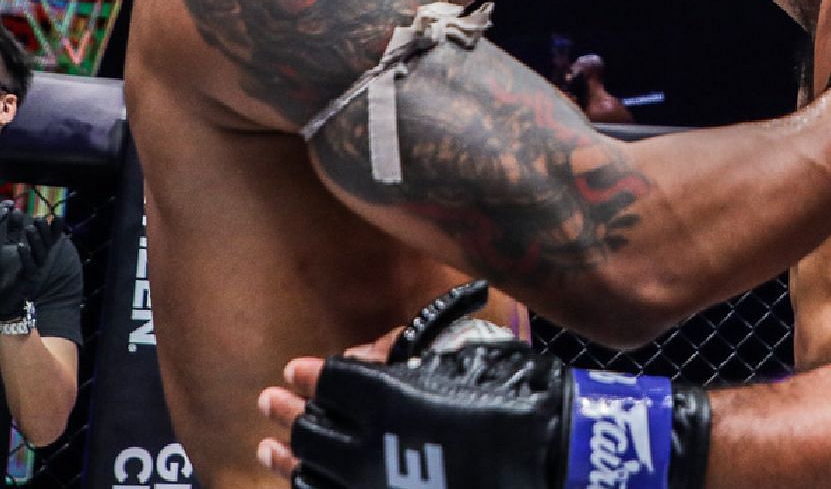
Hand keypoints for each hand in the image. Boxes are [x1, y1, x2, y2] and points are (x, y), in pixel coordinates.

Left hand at [0, 209, 54, 323]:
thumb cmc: (5, 271)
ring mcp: (34, 271)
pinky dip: (25, 256)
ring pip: (39, 255)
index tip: (57, 216)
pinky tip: (20, 246)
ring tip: (30, 228)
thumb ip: (13, 230)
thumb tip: (15, 210)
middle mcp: (39, 261)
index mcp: (37, 252)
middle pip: (46, 244)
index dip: (55, 228)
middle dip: (44, 232)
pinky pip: (28, 267)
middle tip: (39, 219)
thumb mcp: (8, 246)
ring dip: (36, 241)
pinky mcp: (26, 281)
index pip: (49, 238)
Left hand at [258, 330, 710, 488]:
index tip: (297, 370)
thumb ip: (407, 356)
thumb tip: (365, 357)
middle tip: (269, 402)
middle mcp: (371, 453)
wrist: (562, 462)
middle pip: (311, 432)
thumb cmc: (522, 397)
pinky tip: (310, 485)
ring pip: (316, 479)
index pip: (331, 383)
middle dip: (289, 415)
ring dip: (288, 460)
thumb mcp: (464, 358)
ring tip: (269, 449)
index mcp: (387, 400)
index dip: (312, 376)